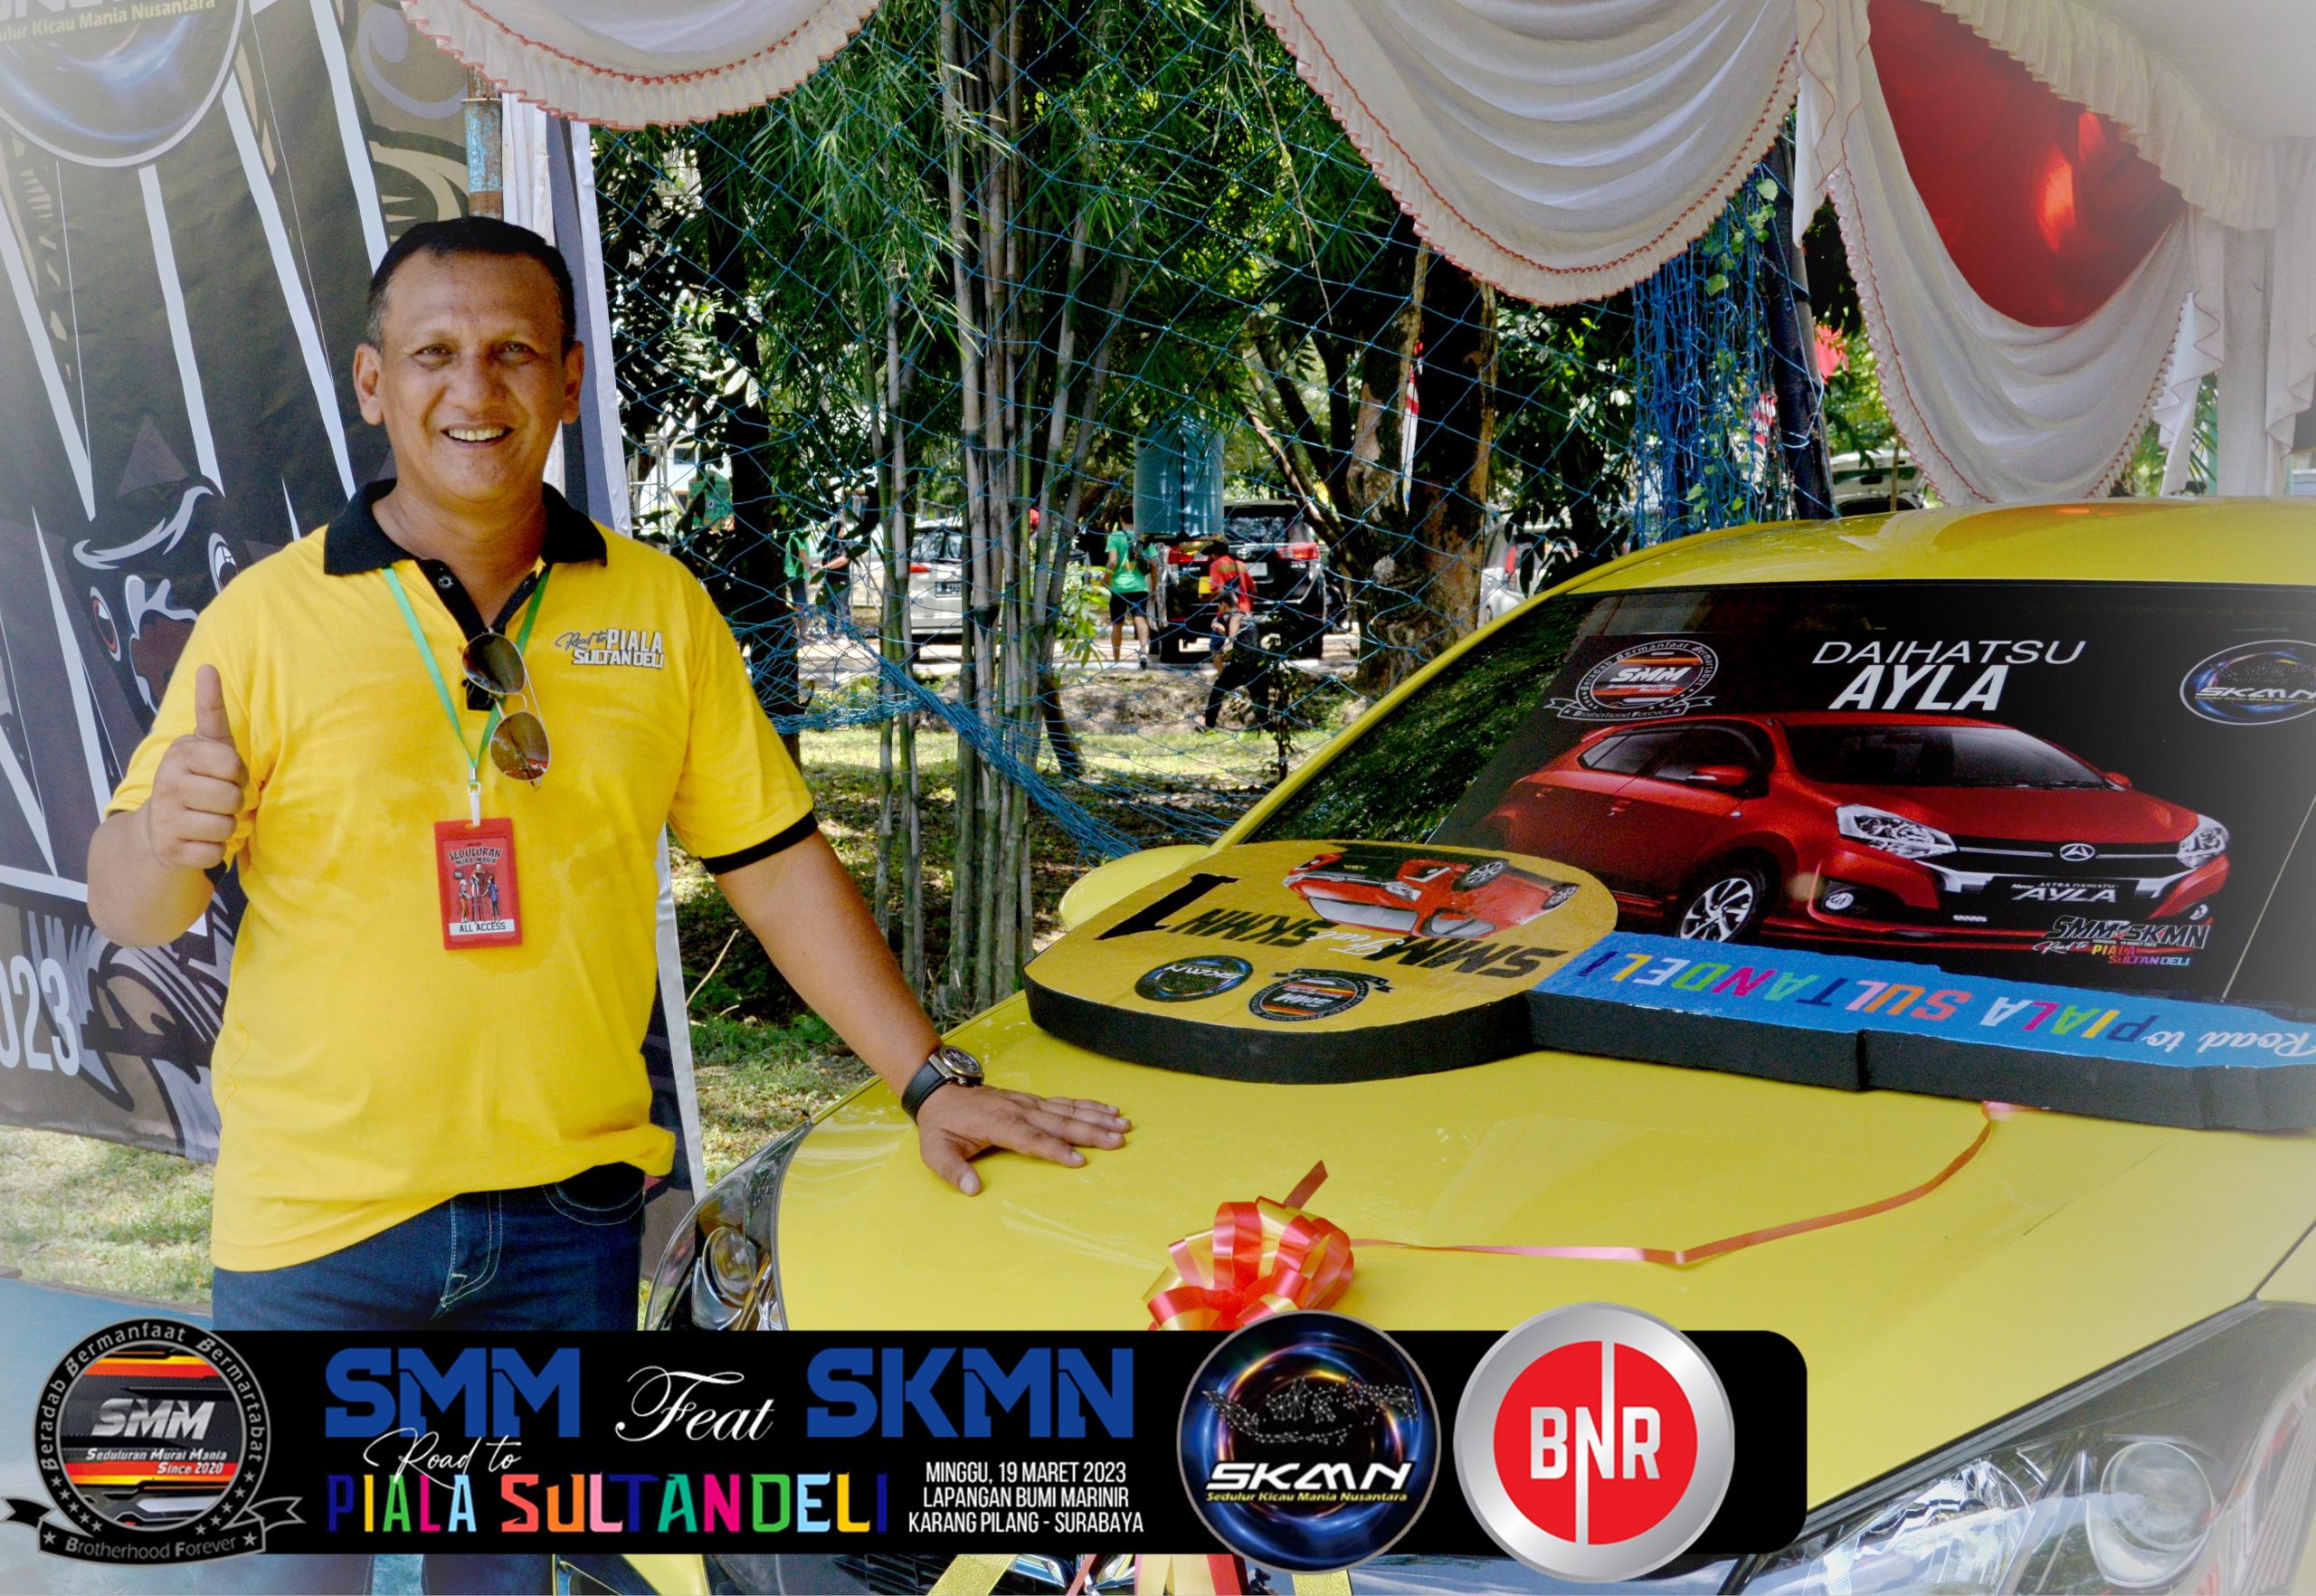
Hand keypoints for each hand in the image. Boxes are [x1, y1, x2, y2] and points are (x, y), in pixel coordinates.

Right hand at [144, 664, 246, 870]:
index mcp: (180, 753)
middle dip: (233, 802)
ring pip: (227, 827)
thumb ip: (211, 709)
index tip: (222, 774)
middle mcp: (166, 783)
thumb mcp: (206, 744)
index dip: (237, 774)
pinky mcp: (170, 849)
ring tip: (206, 818)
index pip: (233, 766)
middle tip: (214, 800)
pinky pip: (215, 852)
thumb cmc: (197, 779)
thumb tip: (207, 667)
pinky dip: (214, 850)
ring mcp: (165, 818)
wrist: (159, 827)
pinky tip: (197, 839)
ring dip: (226, 827)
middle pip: (233, 799)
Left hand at [915, 1086, 1130, 1195]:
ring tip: (1123, 1124)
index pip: (1031, 1138)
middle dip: (1090, 1132)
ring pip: (1067, 1110)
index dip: (1054, 1150)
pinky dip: (1088, 1105)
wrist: (942, 1092)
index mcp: (998, 1124)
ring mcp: (1028, 1103)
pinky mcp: (1033, 1101)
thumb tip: (972, 1189)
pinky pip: (1065, 1102)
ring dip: (1097, 1118)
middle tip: (1118, 1140)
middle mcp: (1019, 1110)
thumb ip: (953, 1170)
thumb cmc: (941, 1125)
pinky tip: (1108, 1109)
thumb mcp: (935, 1151)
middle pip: (1059, 1123)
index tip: (1079, 1160)